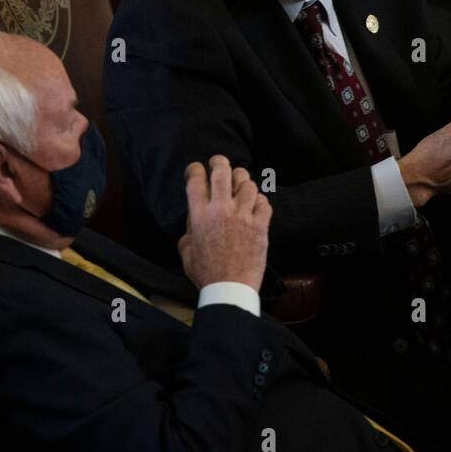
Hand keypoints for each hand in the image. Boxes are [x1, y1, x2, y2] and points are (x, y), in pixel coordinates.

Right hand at [177, 155, 270, 290]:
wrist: (230, 289)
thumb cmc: (206, 273)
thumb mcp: (186, 252)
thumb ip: (188, 232)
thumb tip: (193, 223)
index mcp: (200, 215)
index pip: (196, 180)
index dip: (195, 169)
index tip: (196, 170)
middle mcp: (221, 210)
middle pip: (223, 172)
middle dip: (220, 162)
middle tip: (219, 163)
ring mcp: (243, 216)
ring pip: (247, 183)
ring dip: (243, 181)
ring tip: (240, 185)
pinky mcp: (261, 225)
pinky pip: (264, 202)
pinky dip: (260, 201)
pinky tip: (255, 205)